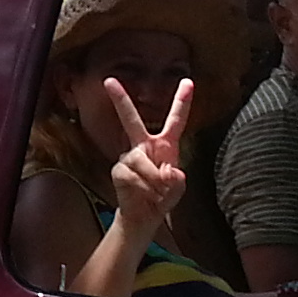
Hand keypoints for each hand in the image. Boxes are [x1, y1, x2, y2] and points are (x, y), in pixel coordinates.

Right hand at [104, 76, 193, 237]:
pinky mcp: (118, 169)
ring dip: (152, 179)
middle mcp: (144, 145)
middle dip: (120, 100)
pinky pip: (131, 174)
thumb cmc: (162, 197)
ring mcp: (128, 156)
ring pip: (139, 159)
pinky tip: (144, 193)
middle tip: (108, 80)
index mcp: (165, 144)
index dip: (182, 101)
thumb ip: (176, 178)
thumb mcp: (177, 188)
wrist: (143, 215)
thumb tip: (166, 170)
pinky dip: (142, 186)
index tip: (189, 82)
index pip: (176, 120)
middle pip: (131, 119)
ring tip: (156, 191)